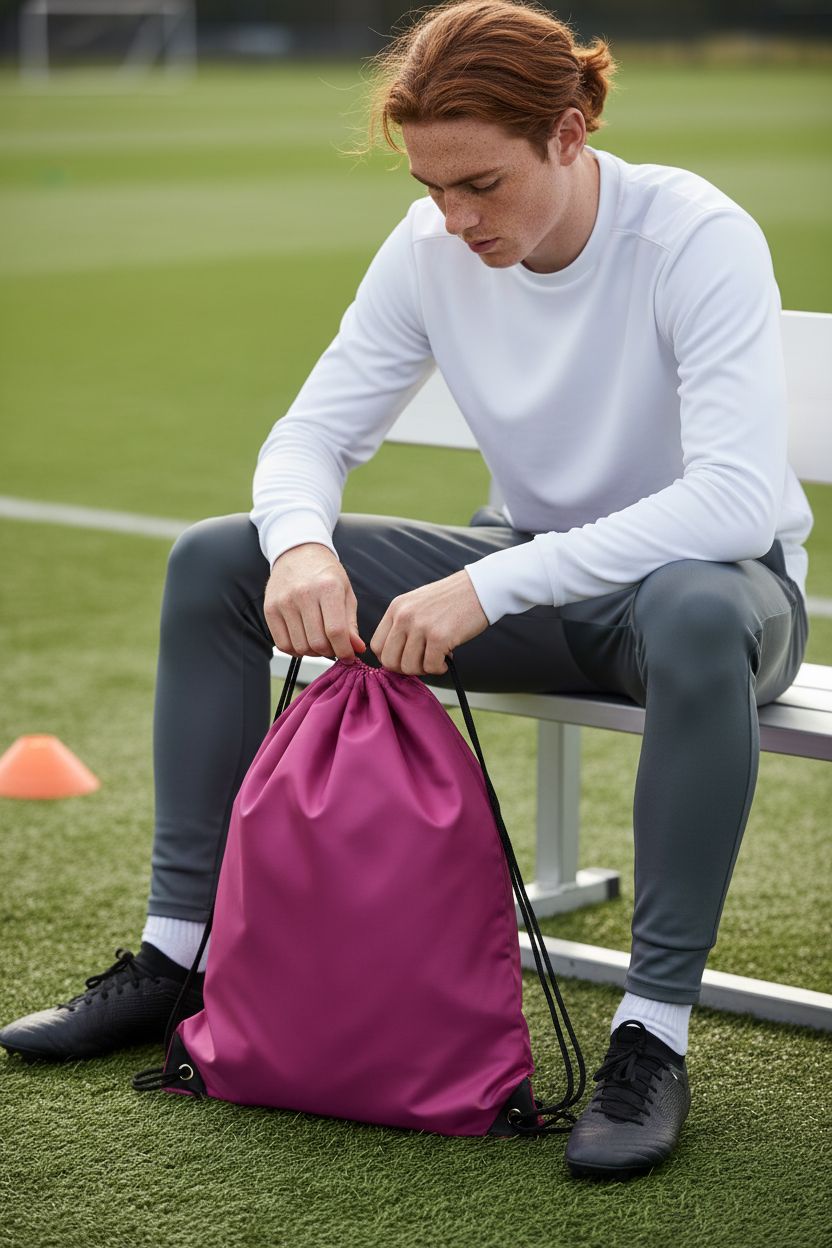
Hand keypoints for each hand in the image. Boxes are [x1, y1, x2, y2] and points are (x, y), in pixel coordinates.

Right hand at [264, 543, 365, 663]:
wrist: (297, 552)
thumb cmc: (325, 574)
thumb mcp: (345, 592)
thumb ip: (351, 623)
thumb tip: (357, 649)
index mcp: (327, 588)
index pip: (336, 631)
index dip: (345, 650)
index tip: (349, 656)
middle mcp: (303, 594)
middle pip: (317, 642)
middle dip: (330, 652)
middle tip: (334, 647)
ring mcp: (284, 602)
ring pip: (299, 647)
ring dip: (313, 652)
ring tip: (319, 641)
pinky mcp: (270, 609)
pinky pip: (282, 644)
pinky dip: (295, 650)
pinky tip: (303, 640)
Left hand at [371, 570, 488, 675]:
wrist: (480, 588)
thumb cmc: (452, 599)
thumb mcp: (417, 604)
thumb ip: (404, 625)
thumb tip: (397, 656)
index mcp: (396, 608)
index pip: (376, 646)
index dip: (390, 659)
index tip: (406, 659)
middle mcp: (404, 616)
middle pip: (389, 661)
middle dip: (406, 669)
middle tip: (423, 663)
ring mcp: (421, 626)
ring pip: (409, 667)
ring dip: (425, 669)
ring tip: (438, 658)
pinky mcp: (439, 637)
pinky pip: (431, 667)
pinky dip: (439, 668)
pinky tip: (448, 658)